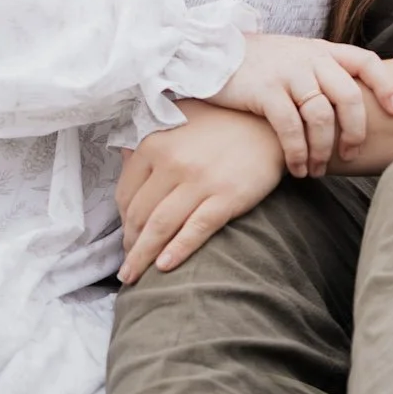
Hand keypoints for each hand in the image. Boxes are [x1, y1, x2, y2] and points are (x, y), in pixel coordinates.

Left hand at [116, 104, 285, 283]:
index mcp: (155, 143)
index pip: (125, 193)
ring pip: (161, 226)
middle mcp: (173, 161)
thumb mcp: (179, 118)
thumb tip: (122, 157)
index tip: (126, 235)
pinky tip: (164, 267)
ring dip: (143, 256)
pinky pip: (196, 230)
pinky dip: (177, 251)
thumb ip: (149, 135)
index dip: (122, 220)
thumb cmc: (222, 124)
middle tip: (129, 263)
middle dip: (130, 243)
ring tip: (134, 275)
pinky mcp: (227, 197)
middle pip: (139, 214)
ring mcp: (200, 181)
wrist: (270, 126)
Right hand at [213, 32, 392, 177]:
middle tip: (350, 155)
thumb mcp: (295, 57)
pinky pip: (291, 127)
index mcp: (321, 50)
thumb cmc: (257, 64)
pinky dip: (298, 152)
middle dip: (355, 132)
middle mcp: (309, 59)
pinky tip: (297, 168)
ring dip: (323, 149)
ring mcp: (288, 73)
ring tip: (317, 170)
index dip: (386, 85)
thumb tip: (351, 107)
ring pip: (322, 116)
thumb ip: (321, 73)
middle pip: (348, 96)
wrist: (211, 52)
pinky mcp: (265, 91)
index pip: (365, 61)